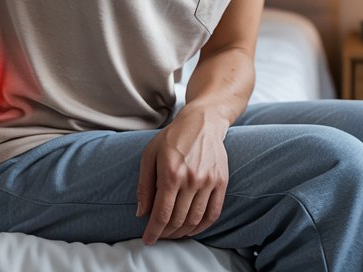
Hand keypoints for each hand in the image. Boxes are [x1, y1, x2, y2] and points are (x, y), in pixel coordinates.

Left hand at [136, 106, 229, 243]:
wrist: (203, 122)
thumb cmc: (172, 137)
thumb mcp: (150, 155)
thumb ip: (144, 185)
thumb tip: (141, 213)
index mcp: (171, 174)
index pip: (162, 214)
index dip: (154, 231)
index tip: (148, 240)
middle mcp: (191, 180)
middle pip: (178, 220)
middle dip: (166, 233)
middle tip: (159, 236)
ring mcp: (209, 182)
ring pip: (195, 220)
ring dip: (182, 233)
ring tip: (173, 234)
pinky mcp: (221, 182)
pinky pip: (213, 213)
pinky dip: (202, 226)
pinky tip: (192, 229)